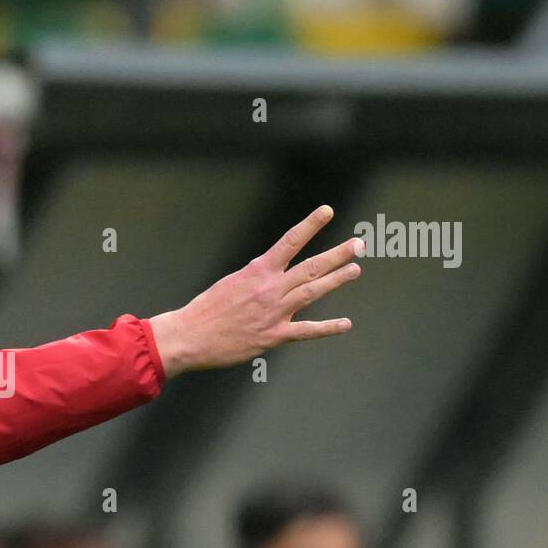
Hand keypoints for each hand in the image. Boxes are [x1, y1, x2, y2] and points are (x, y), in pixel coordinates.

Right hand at [149, 205, 362, 377]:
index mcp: (257, 271)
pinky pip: (307, 331)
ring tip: (355, 270)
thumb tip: (269, 273)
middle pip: (311, 267)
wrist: (190, 336)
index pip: (290, 241)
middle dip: (337, 254)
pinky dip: (328, 328)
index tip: (327, 211)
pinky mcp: (273, 336)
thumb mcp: (230, 283)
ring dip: (336, 280)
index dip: (311, 225)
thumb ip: (255, 278)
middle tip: (358, 245)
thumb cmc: (205, 310)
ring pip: (313, 292)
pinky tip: (345, 324)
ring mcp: (275, 312)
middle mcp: (270, 288)